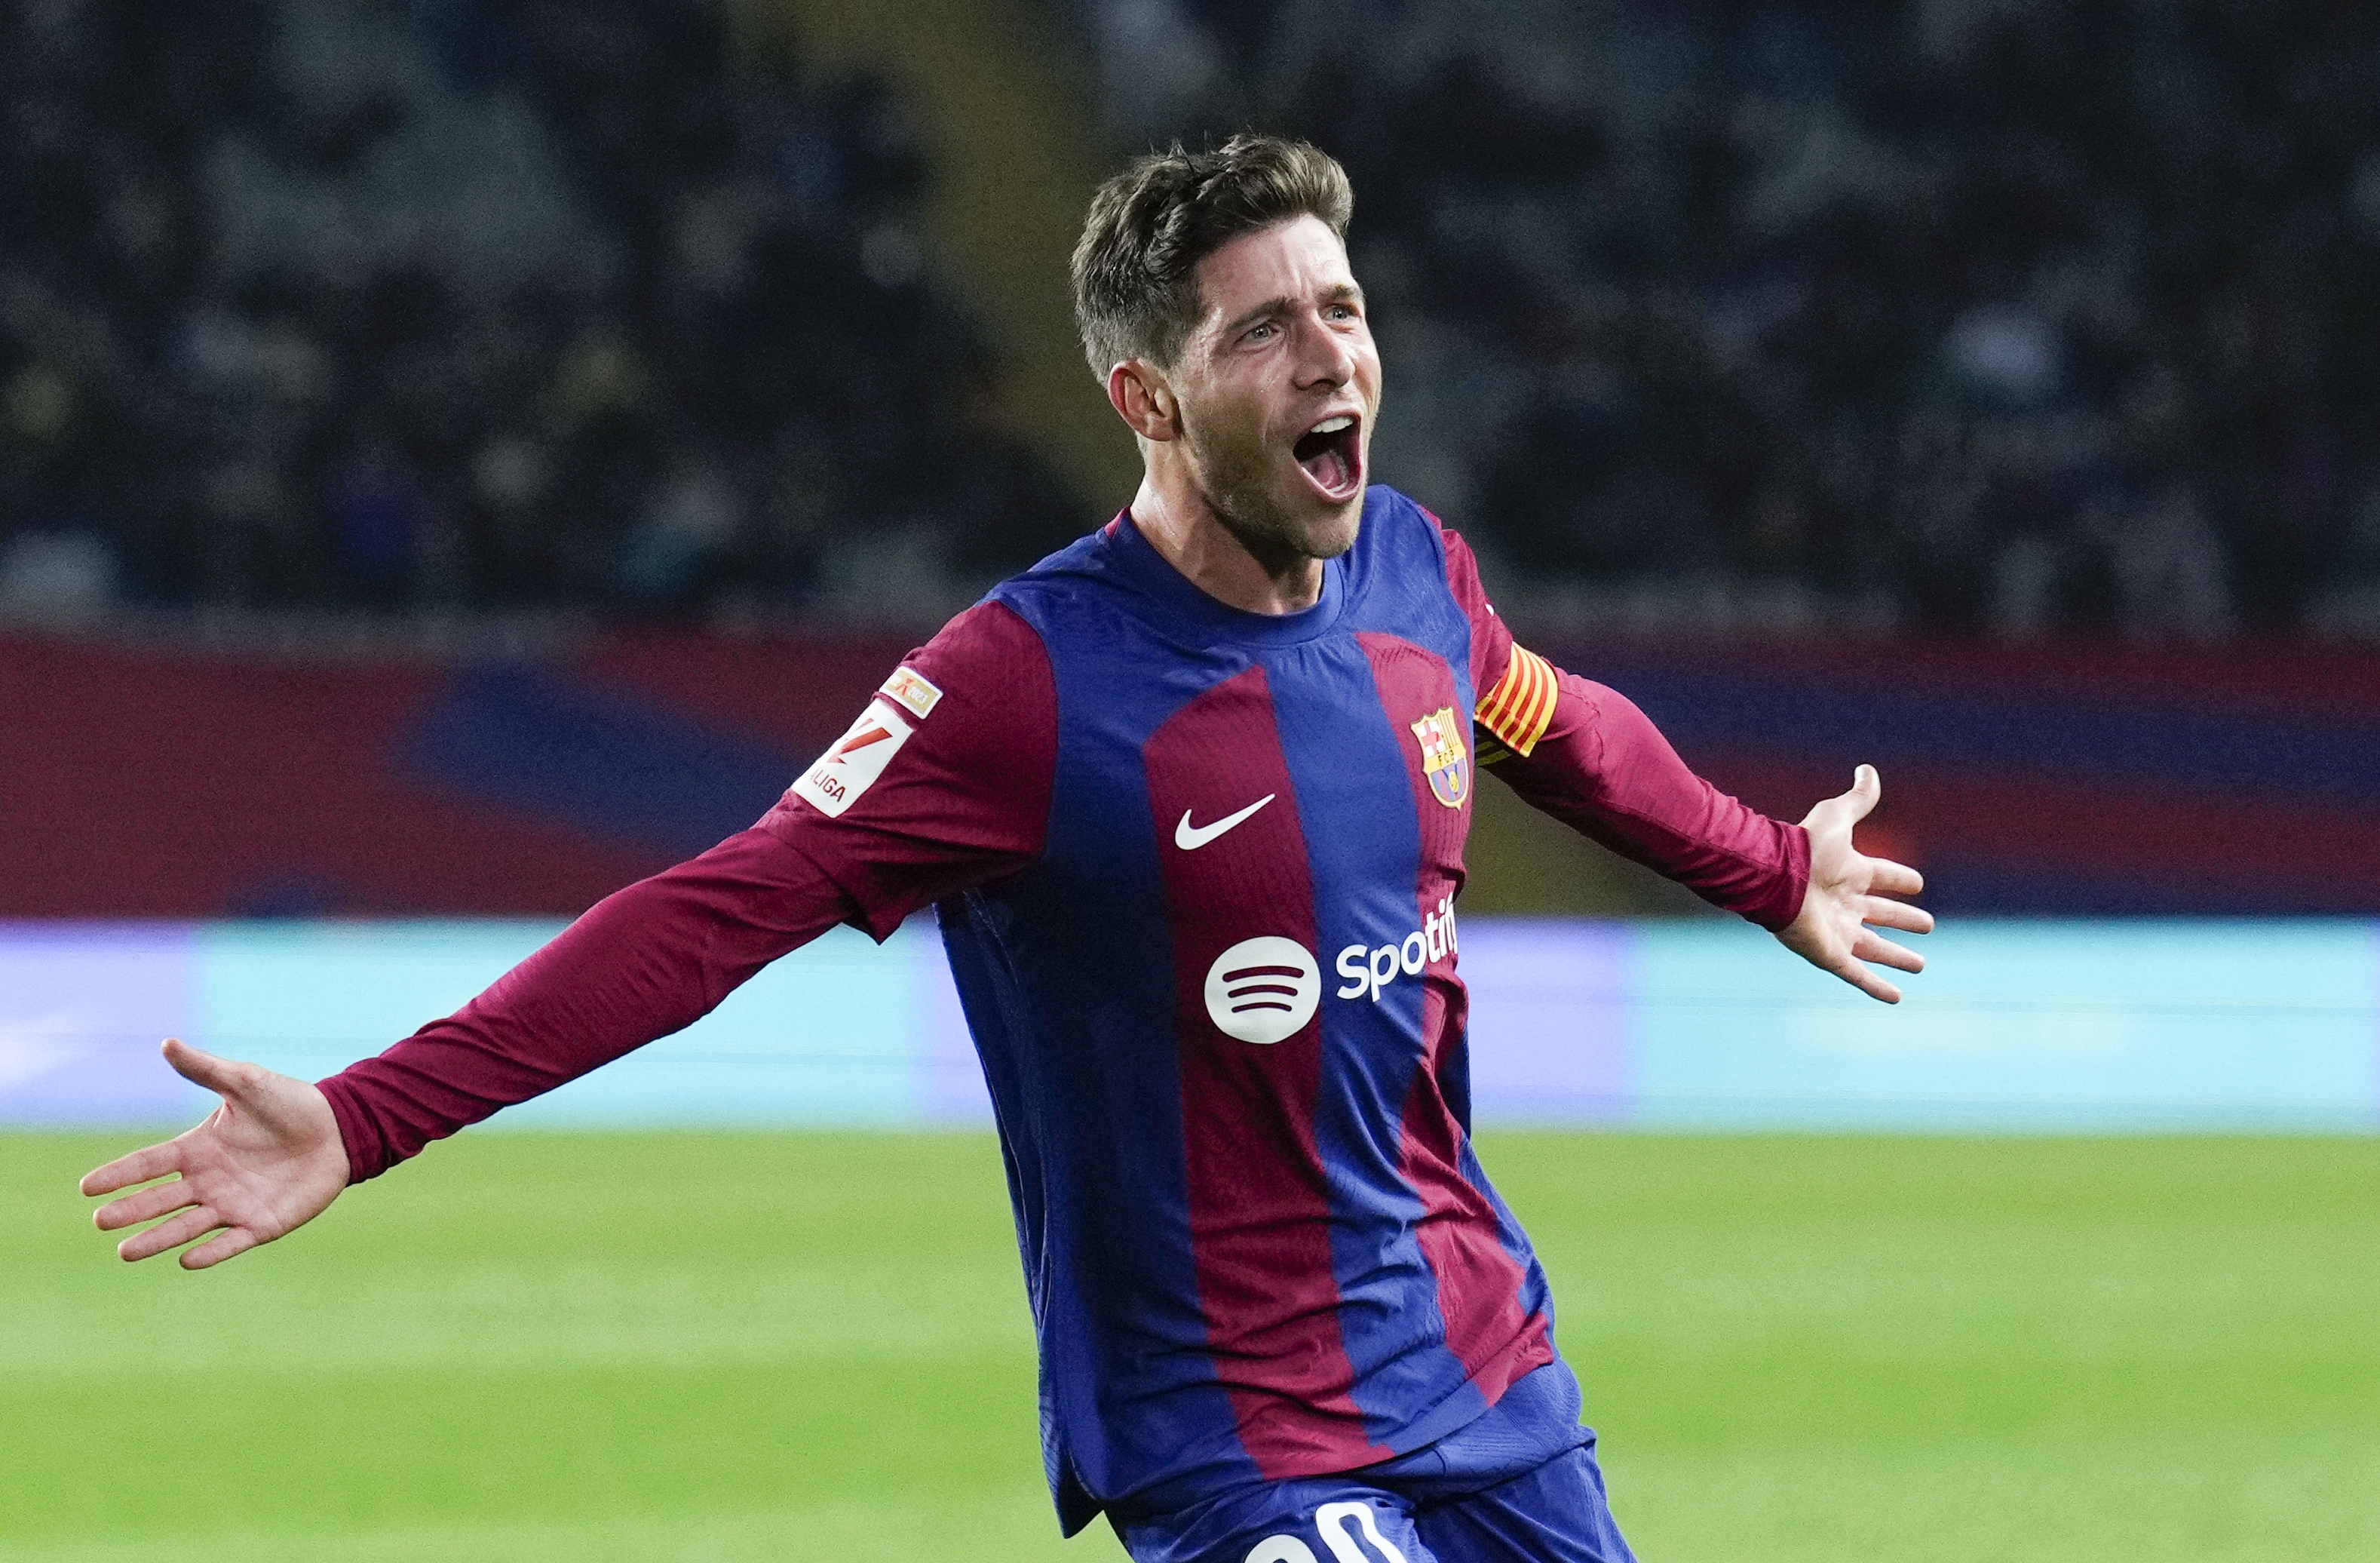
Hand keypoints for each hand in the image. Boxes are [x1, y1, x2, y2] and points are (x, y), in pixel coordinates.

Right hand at [80, 1038, 348, 1268]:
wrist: (340, 1128)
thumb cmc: (290, 1103)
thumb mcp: (246, 1082)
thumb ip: (205, 1069)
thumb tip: (167, 1042)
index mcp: (198, 1149)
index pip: (148, 1164)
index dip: (119, 1175)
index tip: (87, 1187)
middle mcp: (208, 1181)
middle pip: (159, 1200)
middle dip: (129, 1211)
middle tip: (101, 1221)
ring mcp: (232, 1205)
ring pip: (185, 1226)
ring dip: (156, 1238)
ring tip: (125, 1252)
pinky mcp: (261, 1224)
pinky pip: (231, 1242)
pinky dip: (211, 1253)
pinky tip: (187, 1260)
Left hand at [1777, 764, 1931, 1002]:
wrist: (1775, 878)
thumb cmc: (1807, 848)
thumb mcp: (1838, 817)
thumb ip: (1858, 799)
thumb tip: (1868, 770)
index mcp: (1850, 873)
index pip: (1882, 876)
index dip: (1901, 879)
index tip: (1918, 884)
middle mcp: (1845, 903)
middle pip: (1882, 914)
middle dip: (1904, 919)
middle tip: (1928, 925)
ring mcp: (1838, 931)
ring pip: (1875, 948)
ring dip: (1897, 957)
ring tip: (1921, 964)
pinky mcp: (1830, 954)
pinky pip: (1858, 975)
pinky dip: (1877, 987)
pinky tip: (1897, 997)